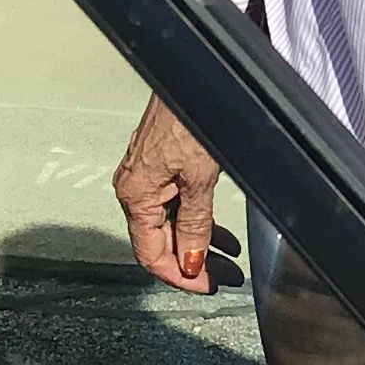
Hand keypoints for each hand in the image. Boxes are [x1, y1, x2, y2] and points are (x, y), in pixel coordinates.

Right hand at [112, 93, 224, 291]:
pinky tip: (221, 234)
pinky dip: (199, 222)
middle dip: (194, 264)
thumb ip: (195, 224)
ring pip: (172, 225)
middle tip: (224, 277)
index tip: (206, 287)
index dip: (180, 277)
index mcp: (136, 195)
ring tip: (229, 261)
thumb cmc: (190, 118)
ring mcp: (148, 177)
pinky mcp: (162, 166)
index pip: (151, 255)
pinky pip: (177, 205)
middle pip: (161, 242)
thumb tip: (191, 262)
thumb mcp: (199, 179)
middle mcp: (136, 189)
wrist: (192, 77)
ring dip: (200, 245)